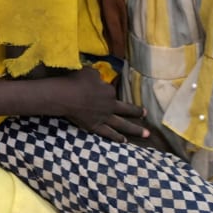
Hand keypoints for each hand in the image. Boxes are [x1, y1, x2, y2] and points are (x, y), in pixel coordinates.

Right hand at [32, 71, 152, 143]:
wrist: (65, 96)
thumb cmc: (76, 81)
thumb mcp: (89, 72)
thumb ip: (97, 75)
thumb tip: (99, 78)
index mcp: (110, 91)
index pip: (112, 91)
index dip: (107, 90)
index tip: (100, 89)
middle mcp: (111, 105)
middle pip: (127, 109)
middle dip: (138, 112)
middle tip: (146, 114)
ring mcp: (104, 118)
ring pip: (123, 125)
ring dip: (135, 130)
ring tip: (146, 134)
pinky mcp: (95, 127)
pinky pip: (108, 133)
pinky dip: (116, 137)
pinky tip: (124, 141)